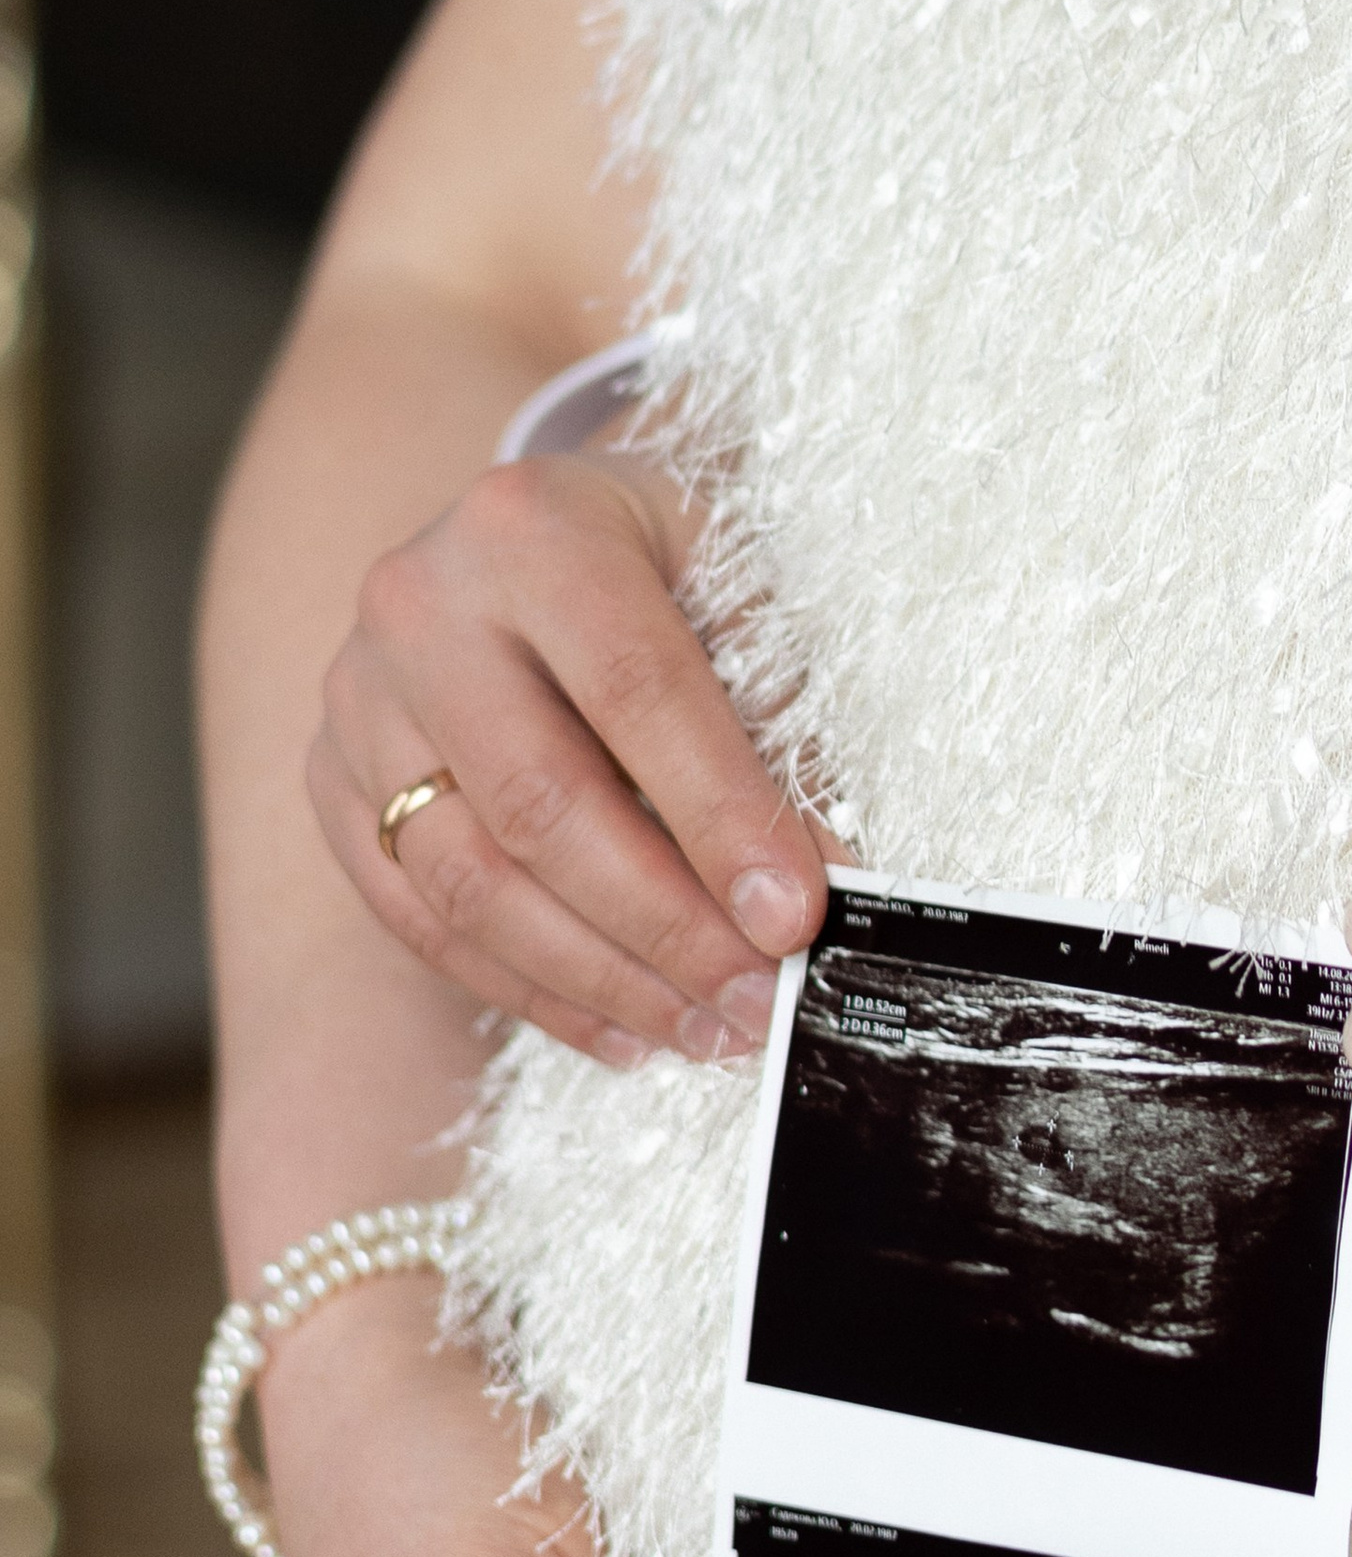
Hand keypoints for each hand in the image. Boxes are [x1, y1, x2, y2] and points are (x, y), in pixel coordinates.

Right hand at [309, 447, 828, 1066]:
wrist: (539, 532)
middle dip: (663, 927)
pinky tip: (622, 1028)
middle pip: (539, 804)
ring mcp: (357, 699)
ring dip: (600, 981)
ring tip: (705, 1028)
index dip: (719, 818)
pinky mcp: (329, 779)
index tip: (793, 917)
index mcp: (531, 528)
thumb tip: (816, 891)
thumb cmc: (660, 564)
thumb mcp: (737, 591)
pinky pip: (418, 918)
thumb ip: (780, 728)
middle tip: (756, 999)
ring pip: (468, 882)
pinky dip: (528, 990)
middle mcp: (419, 607)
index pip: (634, 692)